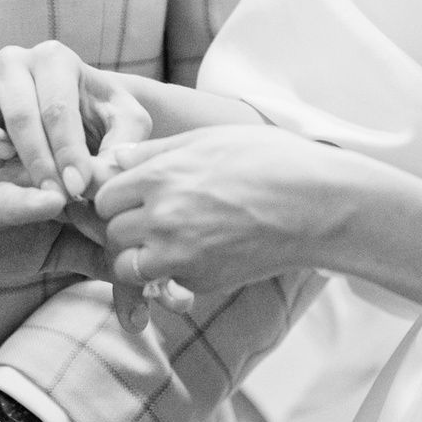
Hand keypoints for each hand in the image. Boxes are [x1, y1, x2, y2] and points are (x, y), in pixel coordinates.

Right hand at [0, 42, 152, 201]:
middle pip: (20, 112)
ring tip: (8, 162)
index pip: (59, 108)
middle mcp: (15, 62)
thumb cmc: (92, 127)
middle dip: (39, 160)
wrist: (61, 132)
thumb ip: (120, 150)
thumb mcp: (121, 130)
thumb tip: (102, 176)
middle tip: (56, 197)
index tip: (79, 188)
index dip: (70, 152)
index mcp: (56, 60)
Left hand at [95, 124, 354, 306]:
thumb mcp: (209, 140)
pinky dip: (175, 274)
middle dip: (124, 229)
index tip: (134, 196)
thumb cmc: (270, 161)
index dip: (117, 196)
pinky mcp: (201, 281)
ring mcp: (180, 255)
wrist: (317, 206)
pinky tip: (204, 252)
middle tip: (150, 222)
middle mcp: (162, 218)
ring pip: (128, 267)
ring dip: (140, 258)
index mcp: (161, 176)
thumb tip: (114, 158)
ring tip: (168, 244)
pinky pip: (168, 282)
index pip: (104, 196)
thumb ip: (155, 152)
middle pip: (111, 233)